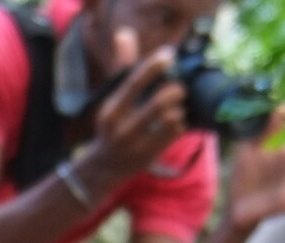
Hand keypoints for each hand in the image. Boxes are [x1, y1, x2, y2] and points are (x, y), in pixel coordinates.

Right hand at [84, 29, 185, 187]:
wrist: (105, 166)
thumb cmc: (114, 124)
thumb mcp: (113, 98)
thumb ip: (122, 66)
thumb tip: (125, 34)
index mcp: (111, 110)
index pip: (133, 82)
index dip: (153, 66)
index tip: (168, 55)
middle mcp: (121, 128)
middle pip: (159, 103)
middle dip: (175, 91)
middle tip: (179, 88)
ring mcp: (137, 144)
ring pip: (170, 119)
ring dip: (178, 109)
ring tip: (176, 107)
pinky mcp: (150, 155)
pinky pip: (175, 133)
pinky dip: (179, 123)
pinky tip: (176, 122)